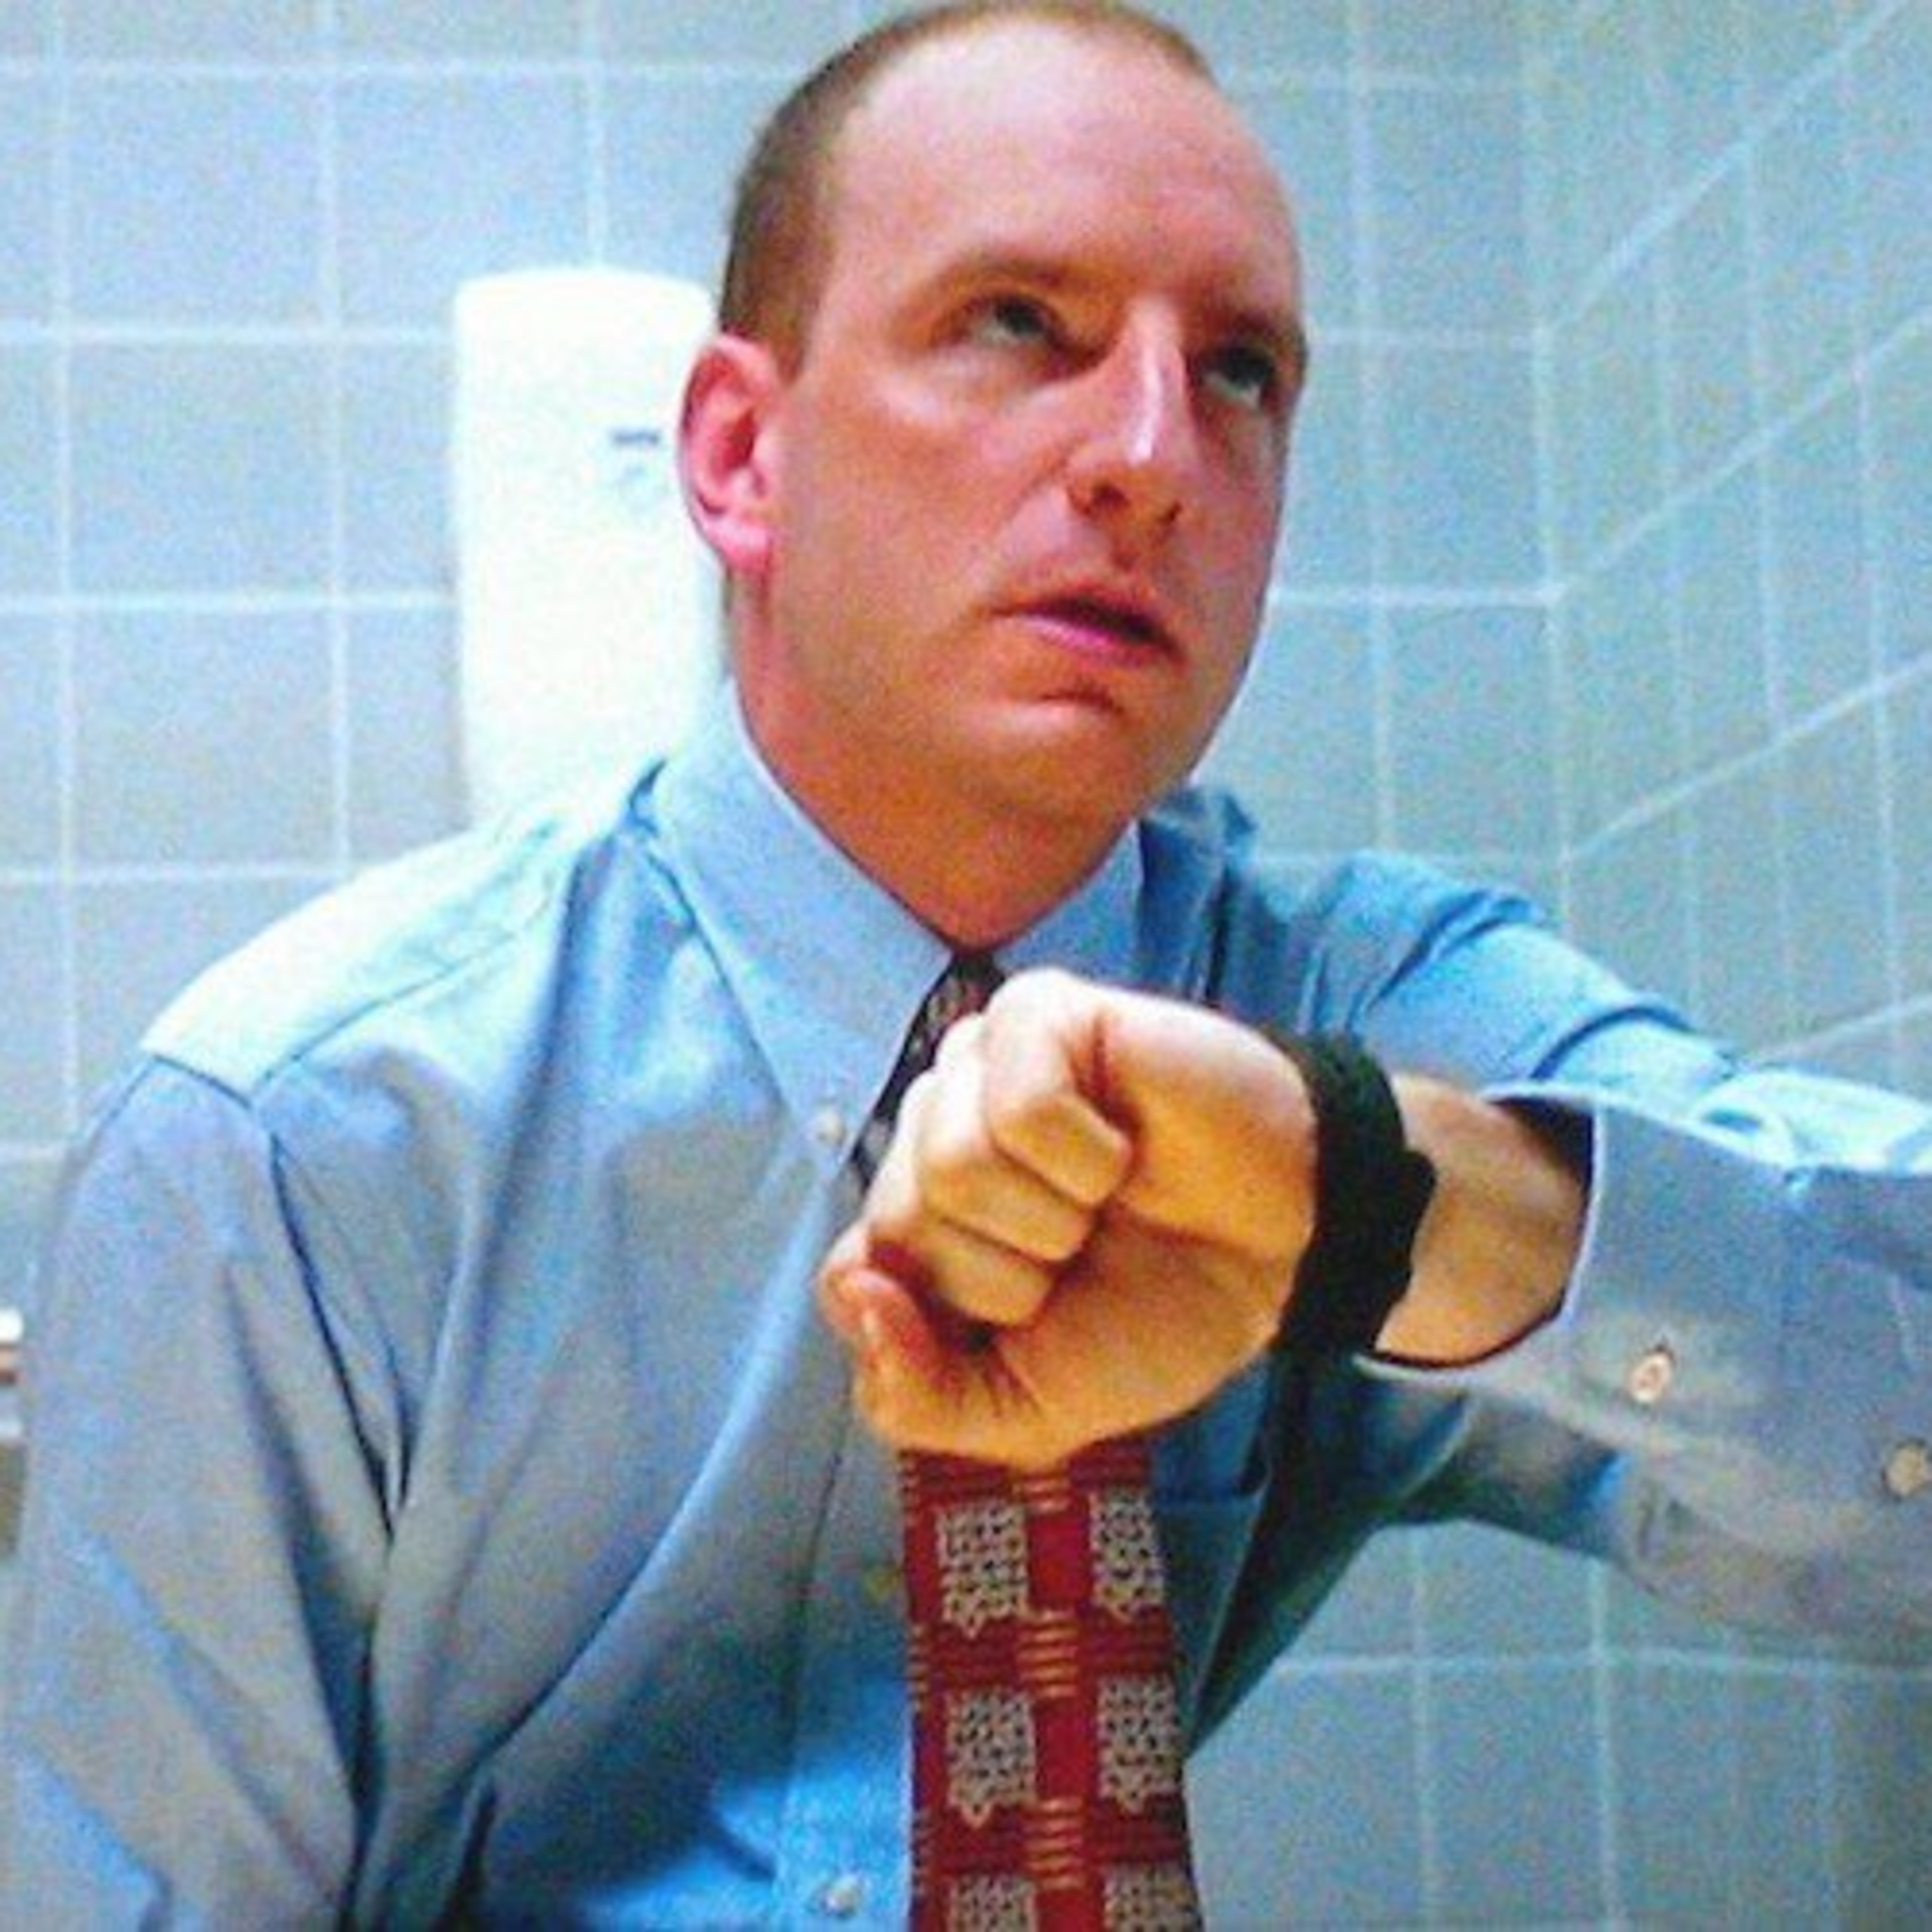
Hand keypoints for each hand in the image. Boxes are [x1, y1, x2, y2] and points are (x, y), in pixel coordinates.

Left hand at [818, 968, 1317, 1466]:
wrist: (1282, 1252)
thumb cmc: (1156, 1310)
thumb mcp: (1030, 1409)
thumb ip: (919, 1400)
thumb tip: (856, 1300)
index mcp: (914, 1221)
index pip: (847, 1279)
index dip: (934, 1322)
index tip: (1022, 1324)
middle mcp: (929, 1133)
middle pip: (903, 1225)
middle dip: (1012, 1275)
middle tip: (1084, 1252)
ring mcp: (975, 1065)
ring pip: (953, 1167)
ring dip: (1053, 1215)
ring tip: (1104, 1197)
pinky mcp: (1035, 1013)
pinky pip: (1021, 1109)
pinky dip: (1088, 1158)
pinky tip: (1121, 1146)